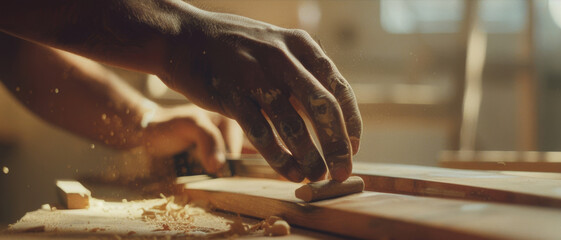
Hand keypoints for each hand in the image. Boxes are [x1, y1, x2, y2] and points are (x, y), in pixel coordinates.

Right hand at [160, 9, 361, 181]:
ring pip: (292, 124)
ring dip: (309, 156)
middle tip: (343, 171)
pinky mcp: (230, 94)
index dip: (350, 123)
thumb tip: (329, 113)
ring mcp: (255, 75)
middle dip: (337, 145)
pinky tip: (290, 172)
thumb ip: (301, 73)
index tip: (353, 148)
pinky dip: (279, 158)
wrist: (181, 35)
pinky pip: (261, 133)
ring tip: (316, 176)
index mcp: (300, 45)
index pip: (337, 88)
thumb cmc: (233, 47)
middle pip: (322, 107)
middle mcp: (282, 57)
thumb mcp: (275, 47)